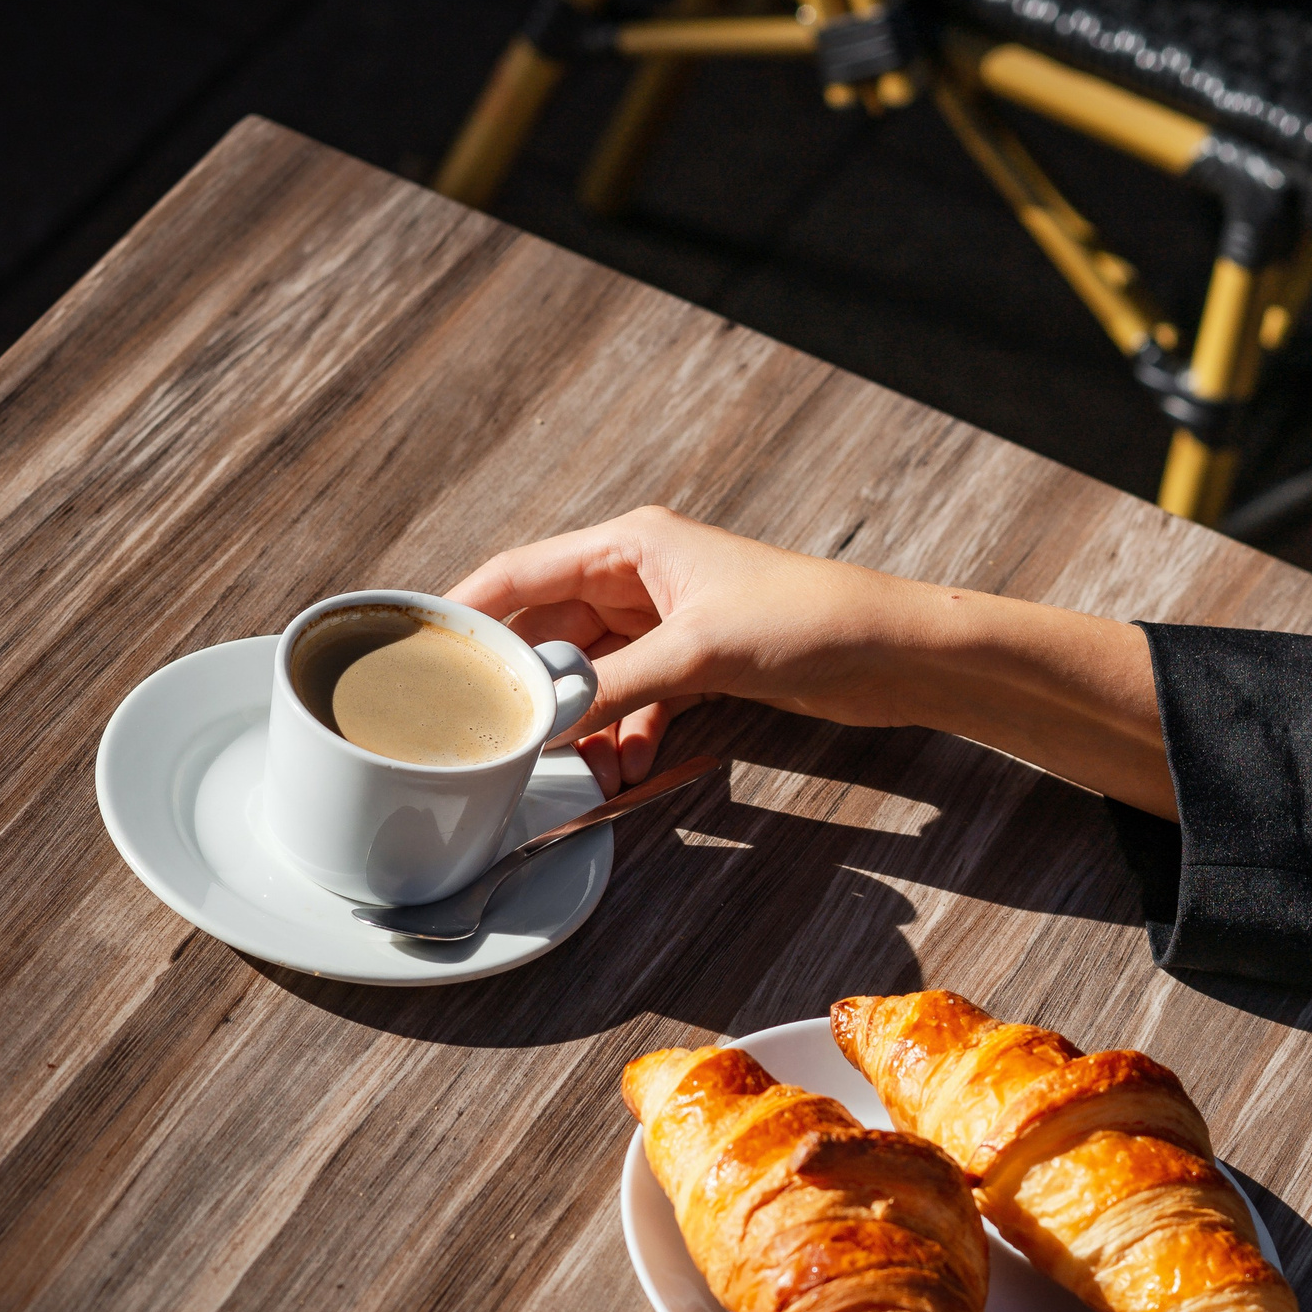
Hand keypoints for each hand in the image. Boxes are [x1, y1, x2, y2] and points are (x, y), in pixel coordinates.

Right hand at [448, 506, 1173, 813]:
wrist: (897, 651)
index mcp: (633, 544)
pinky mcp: (702, 664)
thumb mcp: (699, 654)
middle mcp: (644, 576)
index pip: (519, 573)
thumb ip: (613, 688)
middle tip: (480, 730)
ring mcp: (672, 622)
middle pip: (549, 628)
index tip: (415, 656)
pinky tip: (627, 767)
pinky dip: (627, 733)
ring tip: (565, 765)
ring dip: (578, 720)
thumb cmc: (811, 621)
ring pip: (592, 673)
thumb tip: (543, 723)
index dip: (462, 614)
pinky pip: (636, 700)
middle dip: (522, 682)